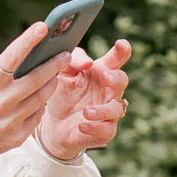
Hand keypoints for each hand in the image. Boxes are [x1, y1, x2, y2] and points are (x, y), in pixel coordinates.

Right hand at [0, 19, 72, 176]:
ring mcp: (10, 121)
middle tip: (66, 53)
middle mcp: (0, 102)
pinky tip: (42, 95)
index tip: (44, 26)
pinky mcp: (18, 136)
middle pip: (36, 78)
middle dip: (54, 63)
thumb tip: (9, 56)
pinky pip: (38, 115)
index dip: (28, 40)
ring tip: (56, 72)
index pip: (11, 57)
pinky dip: (41, 103)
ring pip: (41, 97)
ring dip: (52, 82)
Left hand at [37, 39, 130, 160]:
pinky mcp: (104, 132)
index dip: (122, 51)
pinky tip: (82, 125)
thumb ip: (73, 60)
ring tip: (86, 111)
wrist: (54, 124)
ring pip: (116, 109)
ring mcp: (109, 112)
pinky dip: (95, 127)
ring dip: (103, 110)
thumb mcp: (63, 73)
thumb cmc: (63, 93)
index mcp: (101, 72)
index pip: (116, 59)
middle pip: (122, 81)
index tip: (122, 44)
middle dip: (116, 78)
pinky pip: (106, 130)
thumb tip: (87, 63)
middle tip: (105, 77)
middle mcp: (109, 91)